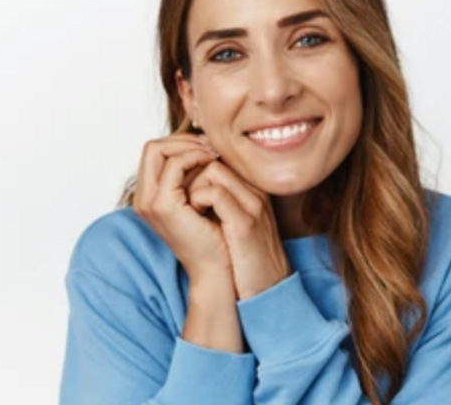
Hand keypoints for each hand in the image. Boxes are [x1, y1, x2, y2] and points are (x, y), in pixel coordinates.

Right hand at [131, 132, 234, 285]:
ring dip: (189, 146)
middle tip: (211, 146)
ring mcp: (149, 202)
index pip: (154, 151)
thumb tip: (204, 143)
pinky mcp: (163, 205)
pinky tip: (212, 163)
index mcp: (149, 196)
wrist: (219, 267)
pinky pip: (175, 164)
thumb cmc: (216, 233)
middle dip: (182, 140)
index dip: (180, 142)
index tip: (207, 146)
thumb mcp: (200, 197)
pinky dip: (194, 157)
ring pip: (158, 149)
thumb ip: (194, 174)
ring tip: (213, 155)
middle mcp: (143, 199)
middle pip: (151, 146)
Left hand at [185, 142, 291, 299]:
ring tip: (190, 208)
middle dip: (189, 173)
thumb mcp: (238, 225)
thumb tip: (195, 189)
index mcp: (252, 192)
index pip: (218, 160)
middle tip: (181, 197)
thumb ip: (224, 203)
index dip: (194, 170)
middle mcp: (254, 193)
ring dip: (191, 186)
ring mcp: (252, 205)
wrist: (269, 290)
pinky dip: (198, 200)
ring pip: (212, 169)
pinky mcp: (245, 223)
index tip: (184, 191)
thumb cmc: (248, 262)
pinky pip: (215, 193)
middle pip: (213, 159)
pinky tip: (196, 216)